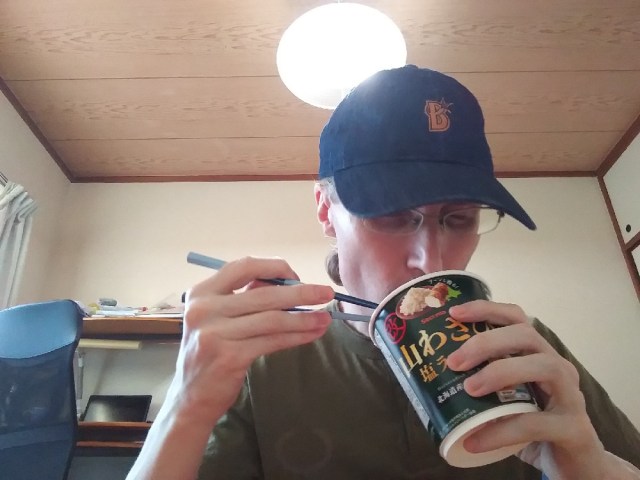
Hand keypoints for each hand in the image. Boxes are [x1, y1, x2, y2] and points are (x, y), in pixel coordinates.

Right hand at [170, 256, 333, 425]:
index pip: (244, 267)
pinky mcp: (229, 357)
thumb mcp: (218, 318)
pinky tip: (312, 334)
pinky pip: (273, 341)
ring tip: (326, 317)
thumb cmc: (211, 352)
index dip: (274, 268)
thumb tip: (287, 283)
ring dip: (305, 317)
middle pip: (264, 293)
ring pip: (273, 319)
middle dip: (301, 292)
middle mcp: (204, 309)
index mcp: (201, 292)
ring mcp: (214, 333)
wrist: (191, 398)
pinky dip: (297, 336)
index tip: (297, 276)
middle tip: (326, 292)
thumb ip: (244, 298)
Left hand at [446, 300, 609, 479]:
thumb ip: (482, 387)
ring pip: (545, 367)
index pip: (517, 318)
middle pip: (528, 335)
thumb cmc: (534, 427)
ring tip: (469, 389)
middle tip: (455, 362)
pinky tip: (475, 441)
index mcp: (539, 355)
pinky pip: (536, 424)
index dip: (487, 310)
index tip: (454, 314)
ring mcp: (572, 397)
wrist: (578, 466)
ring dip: (502, 372)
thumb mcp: (507, 400)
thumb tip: (430, 381)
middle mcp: (559, 368)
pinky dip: (502, 431)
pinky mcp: (574, 429)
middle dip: (488, 342)